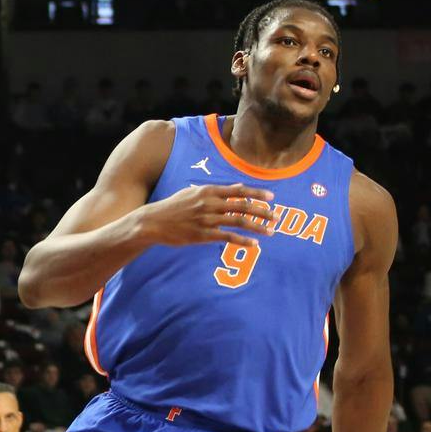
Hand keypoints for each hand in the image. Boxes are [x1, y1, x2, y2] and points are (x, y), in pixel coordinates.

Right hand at [135, 183, 278, 249]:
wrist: (154, 222)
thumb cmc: (174, 206)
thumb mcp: (193, 192)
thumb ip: (217, 190)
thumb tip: (238, 187)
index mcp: (208, 191)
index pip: (239, 190)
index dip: (257, 193)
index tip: (272, 197)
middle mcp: (209, 204)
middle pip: (243, 206)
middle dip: (263, 211)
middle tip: (276, 216)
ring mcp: (206, 220)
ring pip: (238, 221)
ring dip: (257, 226)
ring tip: (270, 231)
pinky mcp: (202, 235)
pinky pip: (227, 237)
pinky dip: (242, 241)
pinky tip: (254, 244)